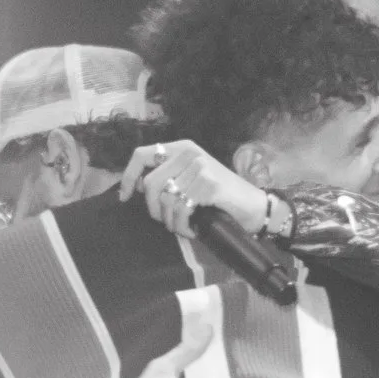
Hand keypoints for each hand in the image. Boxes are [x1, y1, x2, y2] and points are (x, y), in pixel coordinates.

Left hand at [119, 140, 284, 239]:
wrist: (254, 206)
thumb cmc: (220, 196)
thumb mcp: (191, 177)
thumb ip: (167, 175)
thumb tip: (135, 187)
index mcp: (182, 148)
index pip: (141, 155)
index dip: (128, 177)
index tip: (124, 197)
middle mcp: (190, 153)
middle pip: (149, 183)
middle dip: (153, 209)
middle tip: (166, 221)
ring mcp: (200, 168)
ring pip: (165, 200)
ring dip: (171, 221)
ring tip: (183, 226)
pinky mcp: (209, 185)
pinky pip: (181, 210)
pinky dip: (184, 226)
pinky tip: (193, 229)